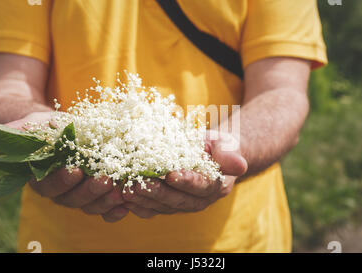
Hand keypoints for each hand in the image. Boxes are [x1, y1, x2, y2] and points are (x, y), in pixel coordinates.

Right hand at [5, 112, 129, 222]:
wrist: (69, 131)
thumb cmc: (50, 127)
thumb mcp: (37, 124)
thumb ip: (26, 130)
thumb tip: (18, 128)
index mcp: (41, 178)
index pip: (49, 185)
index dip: (62, 180)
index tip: (76, 171)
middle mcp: (60, 192)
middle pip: (73, 199)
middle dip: (90, 191)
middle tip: (105, 180)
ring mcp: (79, 197)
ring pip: (90, 207)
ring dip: (106, 202)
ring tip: (121, 192)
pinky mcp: (96, 198)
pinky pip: (105, 211)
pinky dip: (115, 212)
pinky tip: (125, 207)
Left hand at [122, 130, 247, 218]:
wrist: (211, 156)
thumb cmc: (217, 146)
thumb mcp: (226, 144)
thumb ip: (229, 154)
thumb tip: (240, 165)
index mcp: (215, 186)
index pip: (201, 186)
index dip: (187, 181)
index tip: (172, 174)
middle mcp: (199, 201)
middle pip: (178, 200)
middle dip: (158, 192)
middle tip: (140, 183)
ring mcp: (181, 205)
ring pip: (162, 207)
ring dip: (143, 200)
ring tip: (126, 190)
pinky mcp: (167, 205)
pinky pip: (151, 209)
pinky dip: (137, 205)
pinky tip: (121, 197)